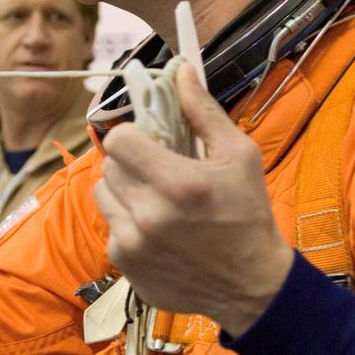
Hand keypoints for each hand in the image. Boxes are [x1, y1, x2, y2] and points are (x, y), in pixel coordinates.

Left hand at [96, 64, 293, 336]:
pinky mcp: (125, 266)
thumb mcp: (239, 155)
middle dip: (130, 160)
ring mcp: (132, 245)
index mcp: (177, 183)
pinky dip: (127, 222)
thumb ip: (203, 111)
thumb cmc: (248, 214)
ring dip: (123, 190)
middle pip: (108, 165)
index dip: (133, 135)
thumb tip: (181, 70)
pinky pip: (110, 227)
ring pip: (102, 194)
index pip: (118, 139)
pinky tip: (156, 228)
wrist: (252, 284)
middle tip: (157, 168)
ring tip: (153, 197)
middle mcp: (148, 215)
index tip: (150, 141)